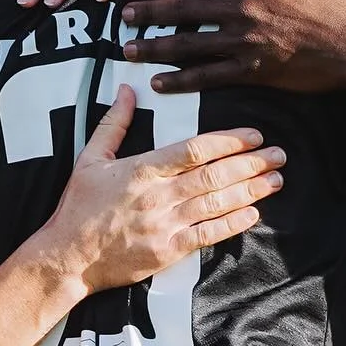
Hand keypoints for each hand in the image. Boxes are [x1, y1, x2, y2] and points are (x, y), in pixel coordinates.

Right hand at [42, 85, 285, 290]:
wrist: (66, 257)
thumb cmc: (78, 207)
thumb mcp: (90, 158)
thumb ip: (114, 123)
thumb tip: (127, 88)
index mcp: (142, 169)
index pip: (194, 149)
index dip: (229, 140)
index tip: (254, 135)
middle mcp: (157, 195)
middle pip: (214, 175)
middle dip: (252, 163)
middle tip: (279, 155)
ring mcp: (164, 224)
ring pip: (217, 203)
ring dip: (251, 191)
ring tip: (276, 180)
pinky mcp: (167, 251)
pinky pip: (208, 235)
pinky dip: (233, 223)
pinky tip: (254, 213)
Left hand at [118, 0, 345, 93]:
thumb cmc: (344, 5)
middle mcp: (242, 10)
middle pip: (185, 9)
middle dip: (150, 13)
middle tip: (123, 17)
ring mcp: (245, 43)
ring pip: (189, 44)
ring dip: (155, 47)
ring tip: (128, 51)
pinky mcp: (252, 72)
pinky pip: (208, 77)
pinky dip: (180, 81)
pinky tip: (159, 84)